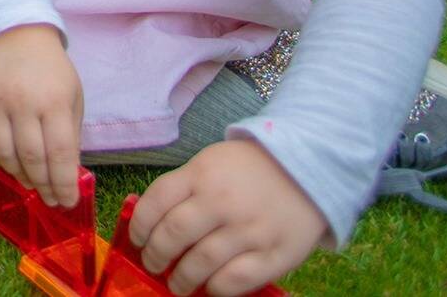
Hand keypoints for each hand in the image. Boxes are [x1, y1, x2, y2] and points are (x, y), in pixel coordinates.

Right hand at [0, 23, 85, 207]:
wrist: (14, 33)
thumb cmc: (50, 69)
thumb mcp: (72, 95)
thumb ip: (70, 133)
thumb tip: (66, 173)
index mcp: (55, 101)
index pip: (60, 154)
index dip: (63, 184)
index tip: (68, 202)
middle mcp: (23, 102)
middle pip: (32, 159)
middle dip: (43, 186)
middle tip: (50, 199)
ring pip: (4, 155)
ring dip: (19, 175)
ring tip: (30, 181)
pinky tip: (9, 163)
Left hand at [130, 139, 324, 295]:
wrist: (308, 168)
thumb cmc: (249, 170)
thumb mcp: (211, 163)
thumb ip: (183, 188)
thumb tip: (149, 223)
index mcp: (202, 174)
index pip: (156, 203)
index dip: (140, 227)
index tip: (138, 241)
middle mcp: (222, 201)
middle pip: (174, 235)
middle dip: (156, 256)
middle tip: (154, 265)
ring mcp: (249, 229)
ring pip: (201, 262)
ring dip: (181, 279)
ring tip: (177, 283)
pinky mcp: (274, 254)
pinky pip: (236, 280)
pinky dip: (216, 288)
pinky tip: (210, 286)